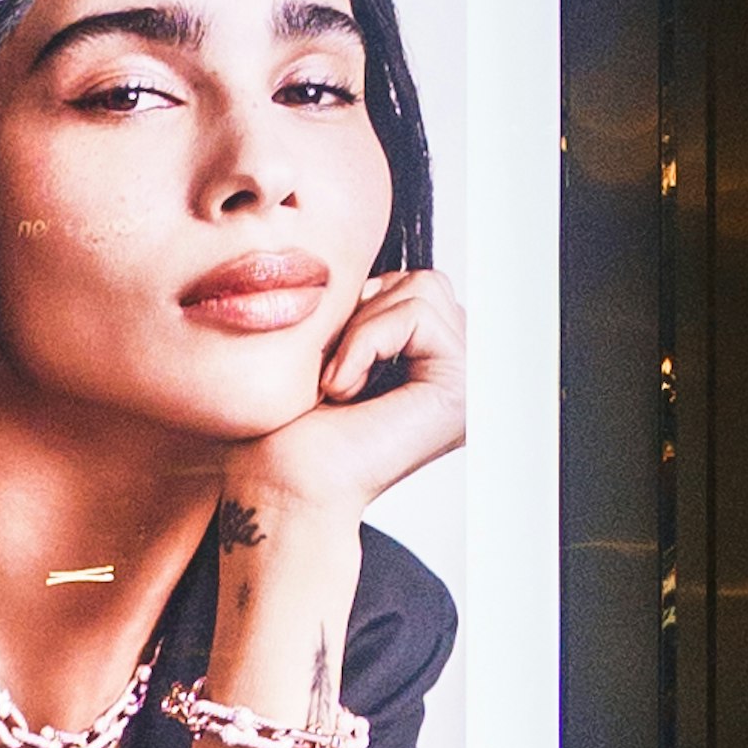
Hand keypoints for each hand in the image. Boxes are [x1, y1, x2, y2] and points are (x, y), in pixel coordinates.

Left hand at [218, 264, 466, 530]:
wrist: (281, 485)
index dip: (363, 307)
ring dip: (363, 328)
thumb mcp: (332, 346)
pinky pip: (416, 314)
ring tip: (338, 383)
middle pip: (425, 281)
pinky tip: (344, 390)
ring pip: (423, 288)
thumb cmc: (288, 430)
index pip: (415, 287)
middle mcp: (459, 375)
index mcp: (432, 368)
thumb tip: (374, 261)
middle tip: (332, 373)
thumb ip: (368, 308)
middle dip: (366, 312)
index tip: (329, 367)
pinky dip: (367, 341)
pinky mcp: (460, 388)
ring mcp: (467, 384)